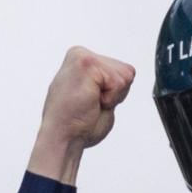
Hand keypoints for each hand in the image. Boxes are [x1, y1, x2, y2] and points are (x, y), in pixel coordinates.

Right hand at [28, 46, 135, 183]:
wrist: (64, 138)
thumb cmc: (79, 125)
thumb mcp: (100, 96)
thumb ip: (109, 82)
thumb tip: (127, 74)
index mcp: (82, 61)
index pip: (123, 71)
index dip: (115, 94)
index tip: (93, 102)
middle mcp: (80, 54)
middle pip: (126, 72)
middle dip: (116, 94)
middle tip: (91, 104)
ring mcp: (82, 56)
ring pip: (125, 76)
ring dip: (112, 96)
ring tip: (90, 103)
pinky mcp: (86, 63)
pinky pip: (119, 82)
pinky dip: (110, 98)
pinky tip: (90, 101)